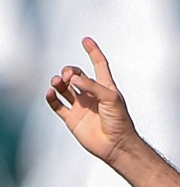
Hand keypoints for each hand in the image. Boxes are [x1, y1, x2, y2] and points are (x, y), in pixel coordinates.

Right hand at [45, 37, 137, 164]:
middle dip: (69, 71)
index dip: (93, 52)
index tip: (86, 40)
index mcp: (105, 88)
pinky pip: (57, 104)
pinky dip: (51, 97)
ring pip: (64, 88)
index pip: (99, 65)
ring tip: (57, 83)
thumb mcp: (111, 98)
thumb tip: (74, 79)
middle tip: (69, 77)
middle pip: (76, 75)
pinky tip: (51, 93)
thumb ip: (92, 86)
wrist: (117, 145)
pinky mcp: (72, 118)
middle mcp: (92, 95)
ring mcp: (81, 106)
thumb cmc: (120, 122)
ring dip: (58, 82)